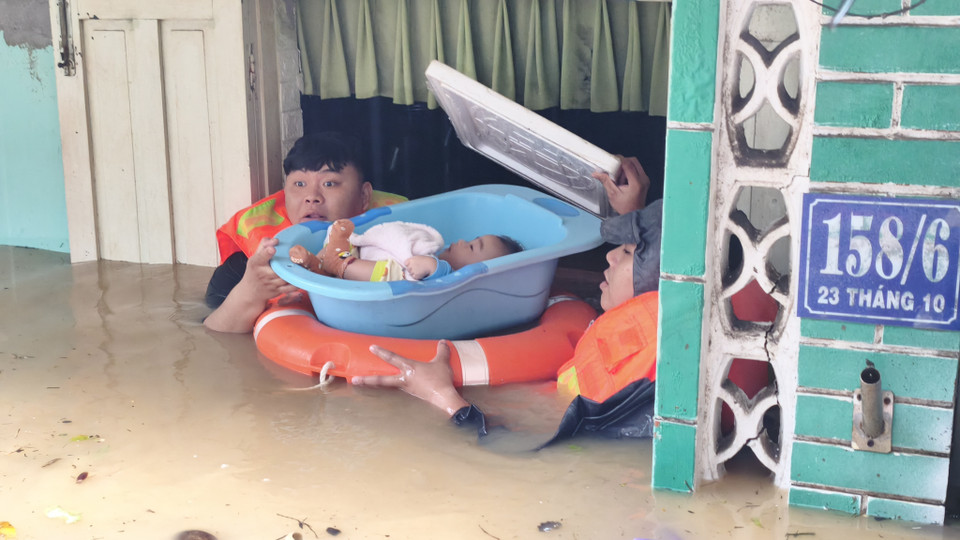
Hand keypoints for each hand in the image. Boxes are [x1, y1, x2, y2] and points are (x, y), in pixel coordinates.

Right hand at [203, 238, 299, 332]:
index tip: (272, 249)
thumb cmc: (254, 271)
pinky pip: (289, 288)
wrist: (251, 292)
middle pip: (277, 269)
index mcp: (256, 263)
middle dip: (287, 265)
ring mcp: (271, 283)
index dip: (267, 252)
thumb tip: (275, 239)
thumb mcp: (255, 257)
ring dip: (295, 273)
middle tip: (298, 257)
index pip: (261, 257)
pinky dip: (297, 284)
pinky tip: (303, 278)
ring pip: (285, 278)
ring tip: (304, 266)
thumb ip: (263, 246)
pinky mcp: (277, 291)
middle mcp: (263, 274)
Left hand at [352, 340, 468, 415]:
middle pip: (381, 379)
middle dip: (367, 380)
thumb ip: (442, 351)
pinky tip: (391, 388)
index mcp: (409, 368)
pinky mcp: (411, 395)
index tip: (371, 348)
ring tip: (366, 384)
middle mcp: (403, 379)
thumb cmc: (440, 379)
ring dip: (376, 385)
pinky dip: (391, 389)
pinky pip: (398, 390)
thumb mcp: (442, 362)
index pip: (392, 358)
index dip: (381, 352)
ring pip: (387, 386)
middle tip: (354, 380)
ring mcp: (406, 389)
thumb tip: (443, 342)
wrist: (443, 398)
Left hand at [404, 255, 437, 279]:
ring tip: (420, 270)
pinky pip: (414, 277)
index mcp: (411, 259)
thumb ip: (412, 261)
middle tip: (418, 268)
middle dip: (411, 269)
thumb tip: (406, 266)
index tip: (413, 264)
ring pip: (411, 273)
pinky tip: (421, 273)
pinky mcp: (415, 275)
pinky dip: (417, 276)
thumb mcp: (417, 258)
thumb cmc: (425, 261)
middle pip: (408, 269)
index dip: (408, 264)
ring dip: (414, 273)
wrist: (431, 265)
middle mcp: (411, 265)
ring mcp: (413, 271)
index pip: (405, 263)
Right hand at [593, 155, 649, 214]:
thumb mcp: (613, 194)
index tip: (610, 162)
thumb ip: (605, 181)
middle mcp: (643, 179)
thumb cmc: (625, 208)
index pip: (628, 164)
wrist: (633, 214)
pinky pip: (636, 169)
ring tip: (619, 178)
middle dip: (622, 162)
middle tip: (614, 169)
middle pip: (633, 161)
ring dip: (625, 167)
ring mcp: (645, 179)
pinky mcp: (644, 180)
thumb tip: (597, 173)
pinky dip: (628, 170)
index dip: (618, 160)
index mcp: (636, 183)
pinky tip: (623, 180)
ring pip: (635, 163)